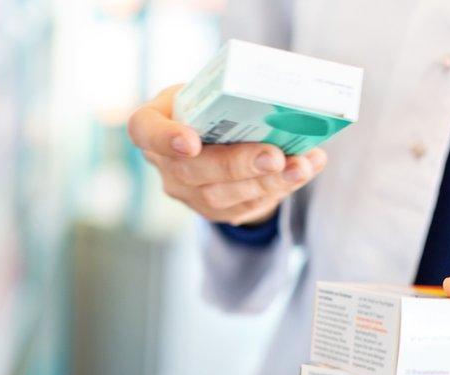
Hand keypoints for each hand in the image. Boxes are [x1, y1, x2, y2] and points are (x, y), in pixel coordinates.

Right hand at [128, 85, 326, 224]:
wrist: (217, 138)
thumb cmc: (212, 105)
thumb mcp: (210, 89)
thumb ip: (231, 93)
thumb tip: (285, 99)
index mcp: (153, 122)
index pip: (144, 130)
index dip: (164, 138)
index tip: (191, 143)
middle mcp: (164, 163)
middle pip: (193, 170)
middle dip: (238, 165)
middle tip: (274, 156)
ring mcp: (187, 192)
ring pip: (222, 195)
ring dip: (268, 182)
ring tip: (301, 166)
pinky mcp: (214, 211)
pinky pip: (245, 206)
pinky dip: (280, 187)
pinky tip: (304, 170)